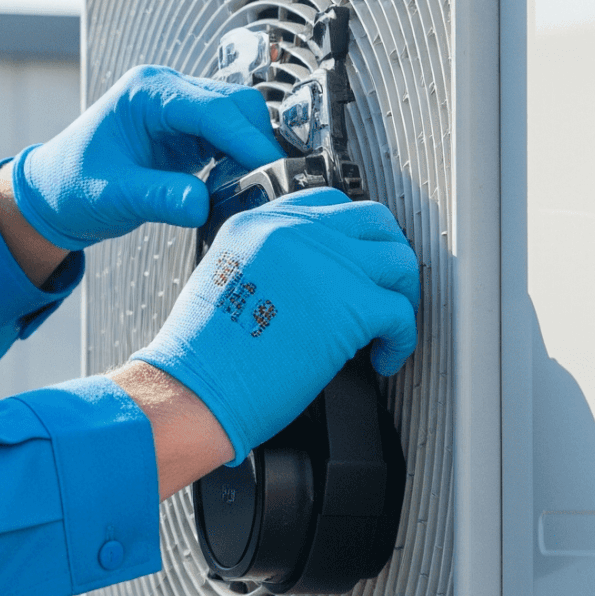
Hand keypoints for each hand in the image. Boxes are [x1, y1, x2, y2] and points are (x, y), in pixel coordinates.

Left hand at [9, 65, 281, 250]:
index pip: (214, 108)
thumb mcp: (113, 195)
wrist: (54, 193)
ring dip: (250, 152)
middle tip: (269, 186)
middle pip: (237, 105)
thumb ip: (159, 198)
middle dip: (256, 144)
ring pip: (239, 119)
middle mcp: (168, 92)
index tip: (271, 171)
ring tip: (252, 191)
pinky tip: (235, 186)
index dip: (247, 141)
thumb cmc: (72, 185)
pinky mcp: (188, 130)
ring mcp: (180, 108)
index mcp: (147, 93)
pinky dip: (240, 160)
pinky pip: (229, 137)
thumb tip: (202, 205)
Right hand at [129, 190, 419, 461]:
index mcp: (257, 224)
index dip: (350, 237)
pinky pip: (402, 314)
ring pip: (399, 260)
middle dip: (386, 258)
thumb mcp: (222, 281)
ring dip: (401, 295)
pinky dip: (402, 340)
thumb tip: (311, 282)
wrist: (192, 391)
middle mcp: (292, 232)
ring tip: (387, 327)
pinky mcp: (350, 306)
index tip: (356, 265)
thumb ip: (267, 264)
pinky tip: (384, 358)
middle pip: (373, 221)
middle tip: (383, 291)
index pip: (326, 204)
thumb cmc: (200, 357)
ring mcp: (325, 264)